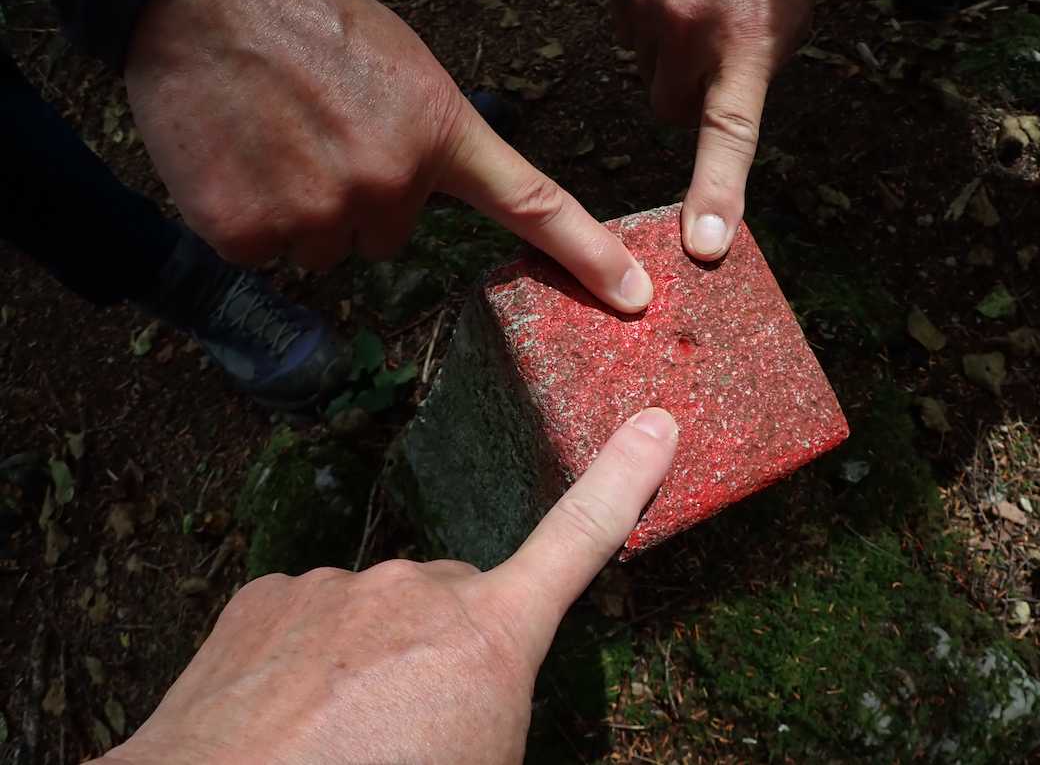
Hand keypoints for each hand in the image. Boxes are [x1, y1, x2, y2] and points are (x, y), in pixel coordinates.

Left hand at [93, 409, 677, 764]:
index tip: (655, 424)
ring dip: (373, 661)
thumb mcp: (482, 762)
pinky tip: (287, 714)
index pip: (578, 542)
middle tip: (413, 734)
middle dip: (449, 652)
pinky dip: (309, 657)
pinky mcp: (269, 593)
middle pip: (460, 605)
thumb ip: (498, 708)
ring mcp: (338, 586)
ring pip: (381, 614)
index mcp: (488, 640)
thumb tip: (478, 697)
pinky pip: (313, 617)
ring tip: (339, 736)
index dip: (623, 481)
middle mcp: (419, 590)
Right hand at [125, 0, 652, 313]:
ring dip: (302, 211)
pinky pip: (264, 253)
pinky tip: (237, 159)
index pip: (531, 204)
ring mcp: (319, 214)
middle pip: (388, 236)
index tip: (633, 299)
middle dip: (358, 198)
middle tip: (318, 133)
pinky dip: (247, 217)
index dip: (587, 257)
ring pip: (325, 250)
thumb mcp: (404, 69)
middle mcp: (391, 186)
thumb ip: (426, 141)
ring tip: (275, 139)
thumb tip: (411, 200)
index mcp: (440, 135)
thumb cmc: (307, 18)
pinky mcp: (249, 233)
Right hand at [611, 0, 824, 260]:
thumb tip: (713, 119)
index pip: (729, 136)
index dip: (716, 192)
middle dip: (686, 99)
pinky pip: (628, 31)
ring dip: (667, 58)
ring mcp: (648, 9)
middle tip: (711, 64)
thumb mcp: (788, 24)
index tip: (704, 242)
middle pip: (668, 110)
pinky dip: (648, 23)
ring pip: (646, 70)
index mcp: (746, 48)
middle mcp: (691, 33)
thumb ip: (752, 78)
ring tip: (698, 11)